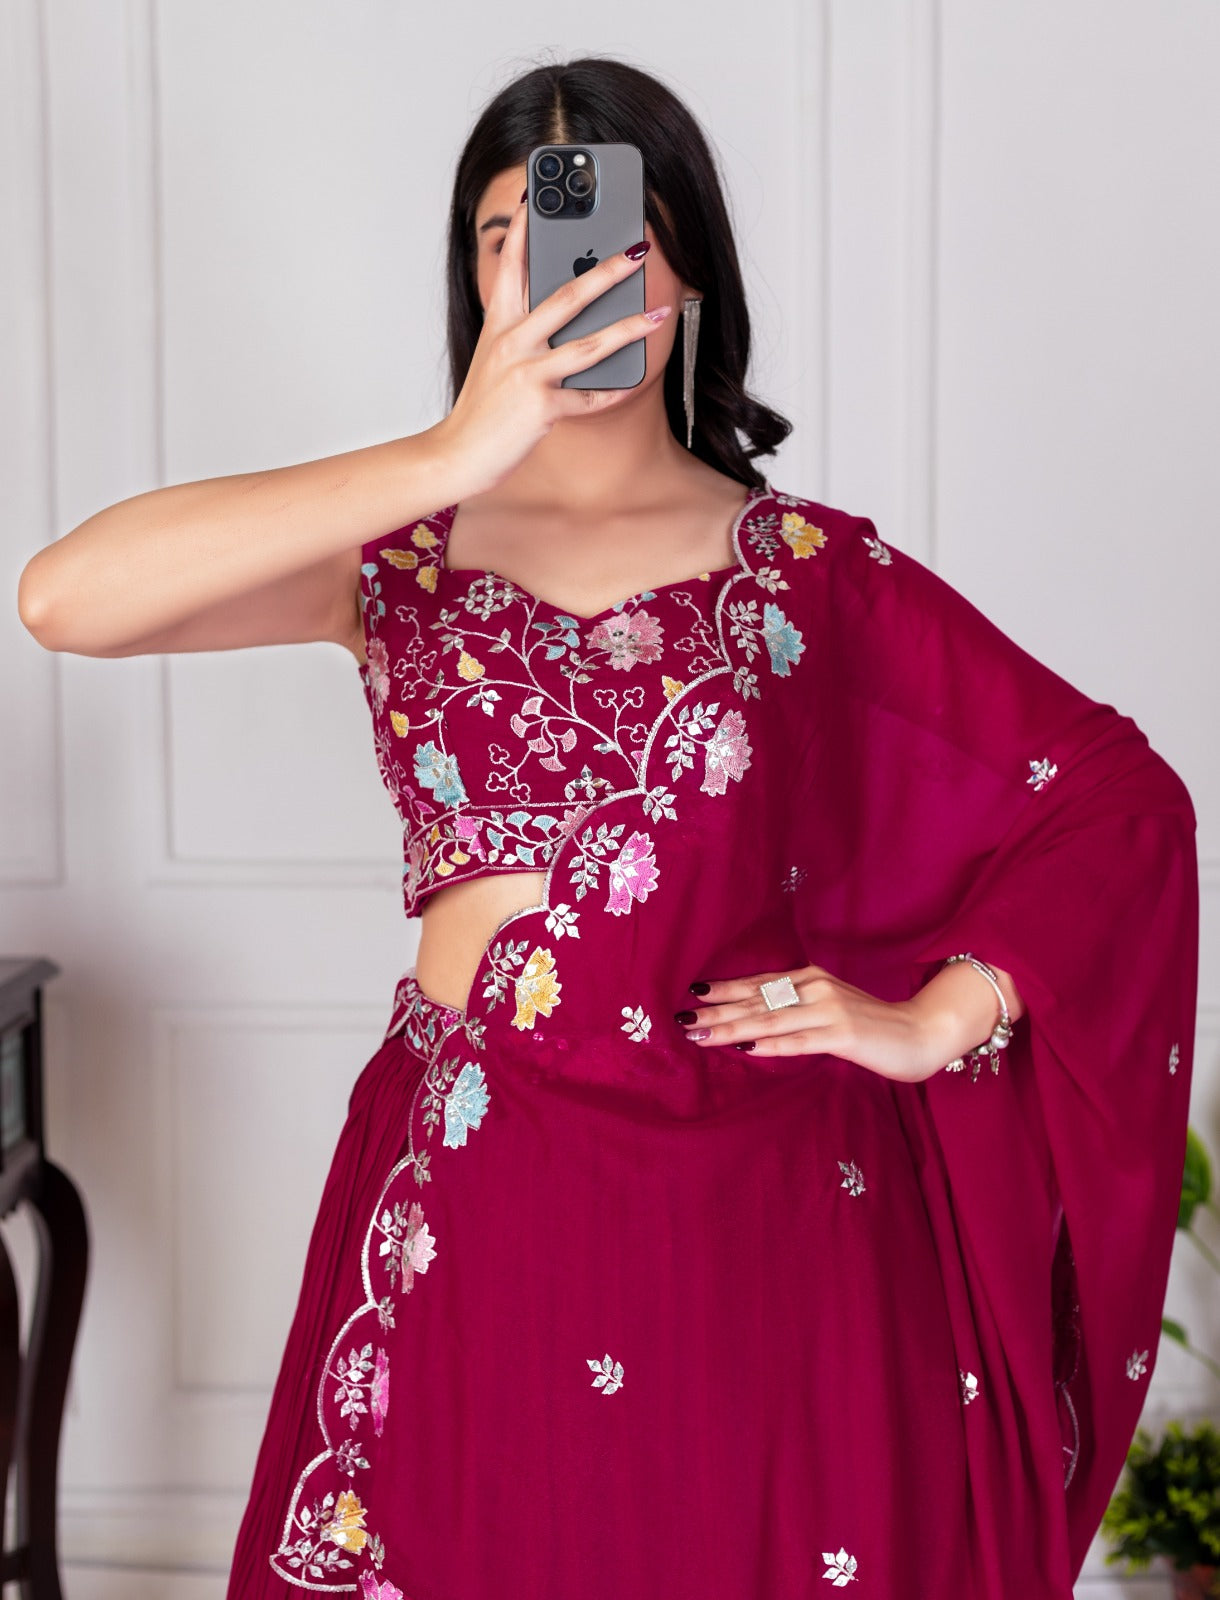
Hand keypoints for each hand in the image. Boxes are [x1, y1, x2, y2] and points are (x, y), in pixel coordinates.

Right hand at [431, 192, 671, 500]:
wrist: (458, 454)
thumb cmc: (481, 409)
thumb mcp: (493, 360)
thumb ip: (520, 333)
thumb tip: (560, 313)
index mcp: (499, 325)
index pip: (512, 267)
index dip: (525, 230)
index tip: (537, 198)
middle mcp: (512, 343)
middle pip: (566, 297)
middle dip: (606, 270)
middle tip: (636, 249)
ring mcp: (527, 375)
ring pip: (587, 345)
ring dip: (629, 328)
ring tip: (658, 315)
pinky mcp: (541, 408)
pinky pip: (588, 398)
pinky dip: (612, 392)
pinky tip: (633, 382)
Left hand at [676, 964, 964, 1084]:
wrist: (918, 1033)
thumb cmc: (869, 1024)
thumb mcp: (827, 1007)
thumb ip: (795, 1008)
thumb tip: (753, 1018)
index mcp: (809, 978)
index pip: (757, 984)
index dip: (724, 990)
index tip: (692, 996)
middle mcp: (814, 988)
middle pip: (756, 1002)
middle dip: (716, 1013)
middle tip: (683, 1021)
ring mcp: (828, 1010)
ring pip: (769, 1021)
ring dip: (732, 1029)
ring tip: (702, 1036)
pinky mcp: (842, 1034)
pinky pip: (799, 1041)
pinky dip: (771, 1045)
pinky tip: (747, 1049)